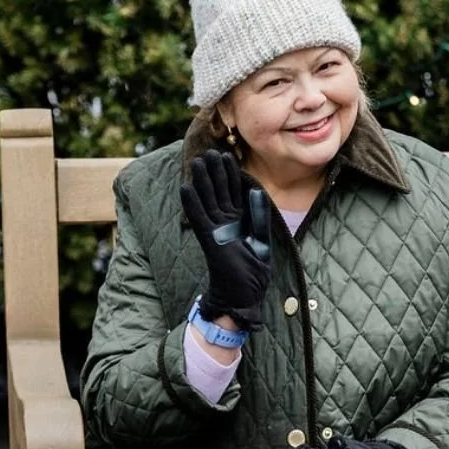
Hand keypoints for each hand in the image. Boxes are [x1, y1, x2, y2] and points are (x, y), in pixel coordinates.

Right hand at [179, 150, 271, 329]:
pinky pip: (199, 218)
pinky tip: (186, 187)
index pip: (233, 194)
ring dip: (202, 181)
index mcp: (238, 223)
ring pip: (207, 200)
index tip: (228, 157)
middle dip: (215, 172)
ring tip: (198, 161)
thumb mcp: (262, 241)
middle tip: (209, 151)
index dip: (231, 176)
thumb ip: (258, 217)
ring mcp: (216, 231)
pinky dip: (192, 203)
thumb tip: (256, 192)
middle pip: (218, 193)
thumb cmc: (252, 274)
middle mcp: (225, 224)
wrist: (244, 297)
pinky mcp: (210, 240)